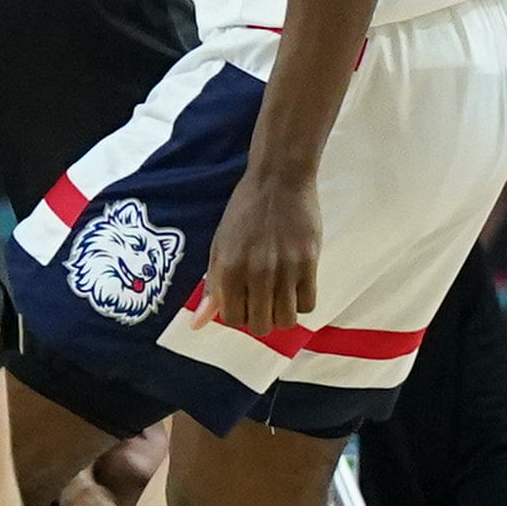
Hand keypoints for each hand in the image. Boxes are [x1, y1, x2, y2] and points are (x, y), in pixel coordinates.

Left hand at [203, 156, 322, 341]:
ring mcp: (285, 269)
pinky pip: (308, 304)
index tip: (243, 301)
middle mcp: (256, 272)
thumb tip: (197, 325)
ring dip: (282, 314)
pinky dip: (301, 302)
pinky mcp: (309, 263)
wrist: (278, 179)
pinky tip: (295, 286)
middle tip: (262, 301)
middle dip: (260, 319)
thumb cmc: (245, 211)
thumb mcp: (220, 246)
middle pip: (260, 326)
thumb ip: (213, 287)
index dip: (238, 315)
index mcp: (229, 268)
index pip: (233, 319)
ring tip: (280, 296)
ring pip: (286, 320)